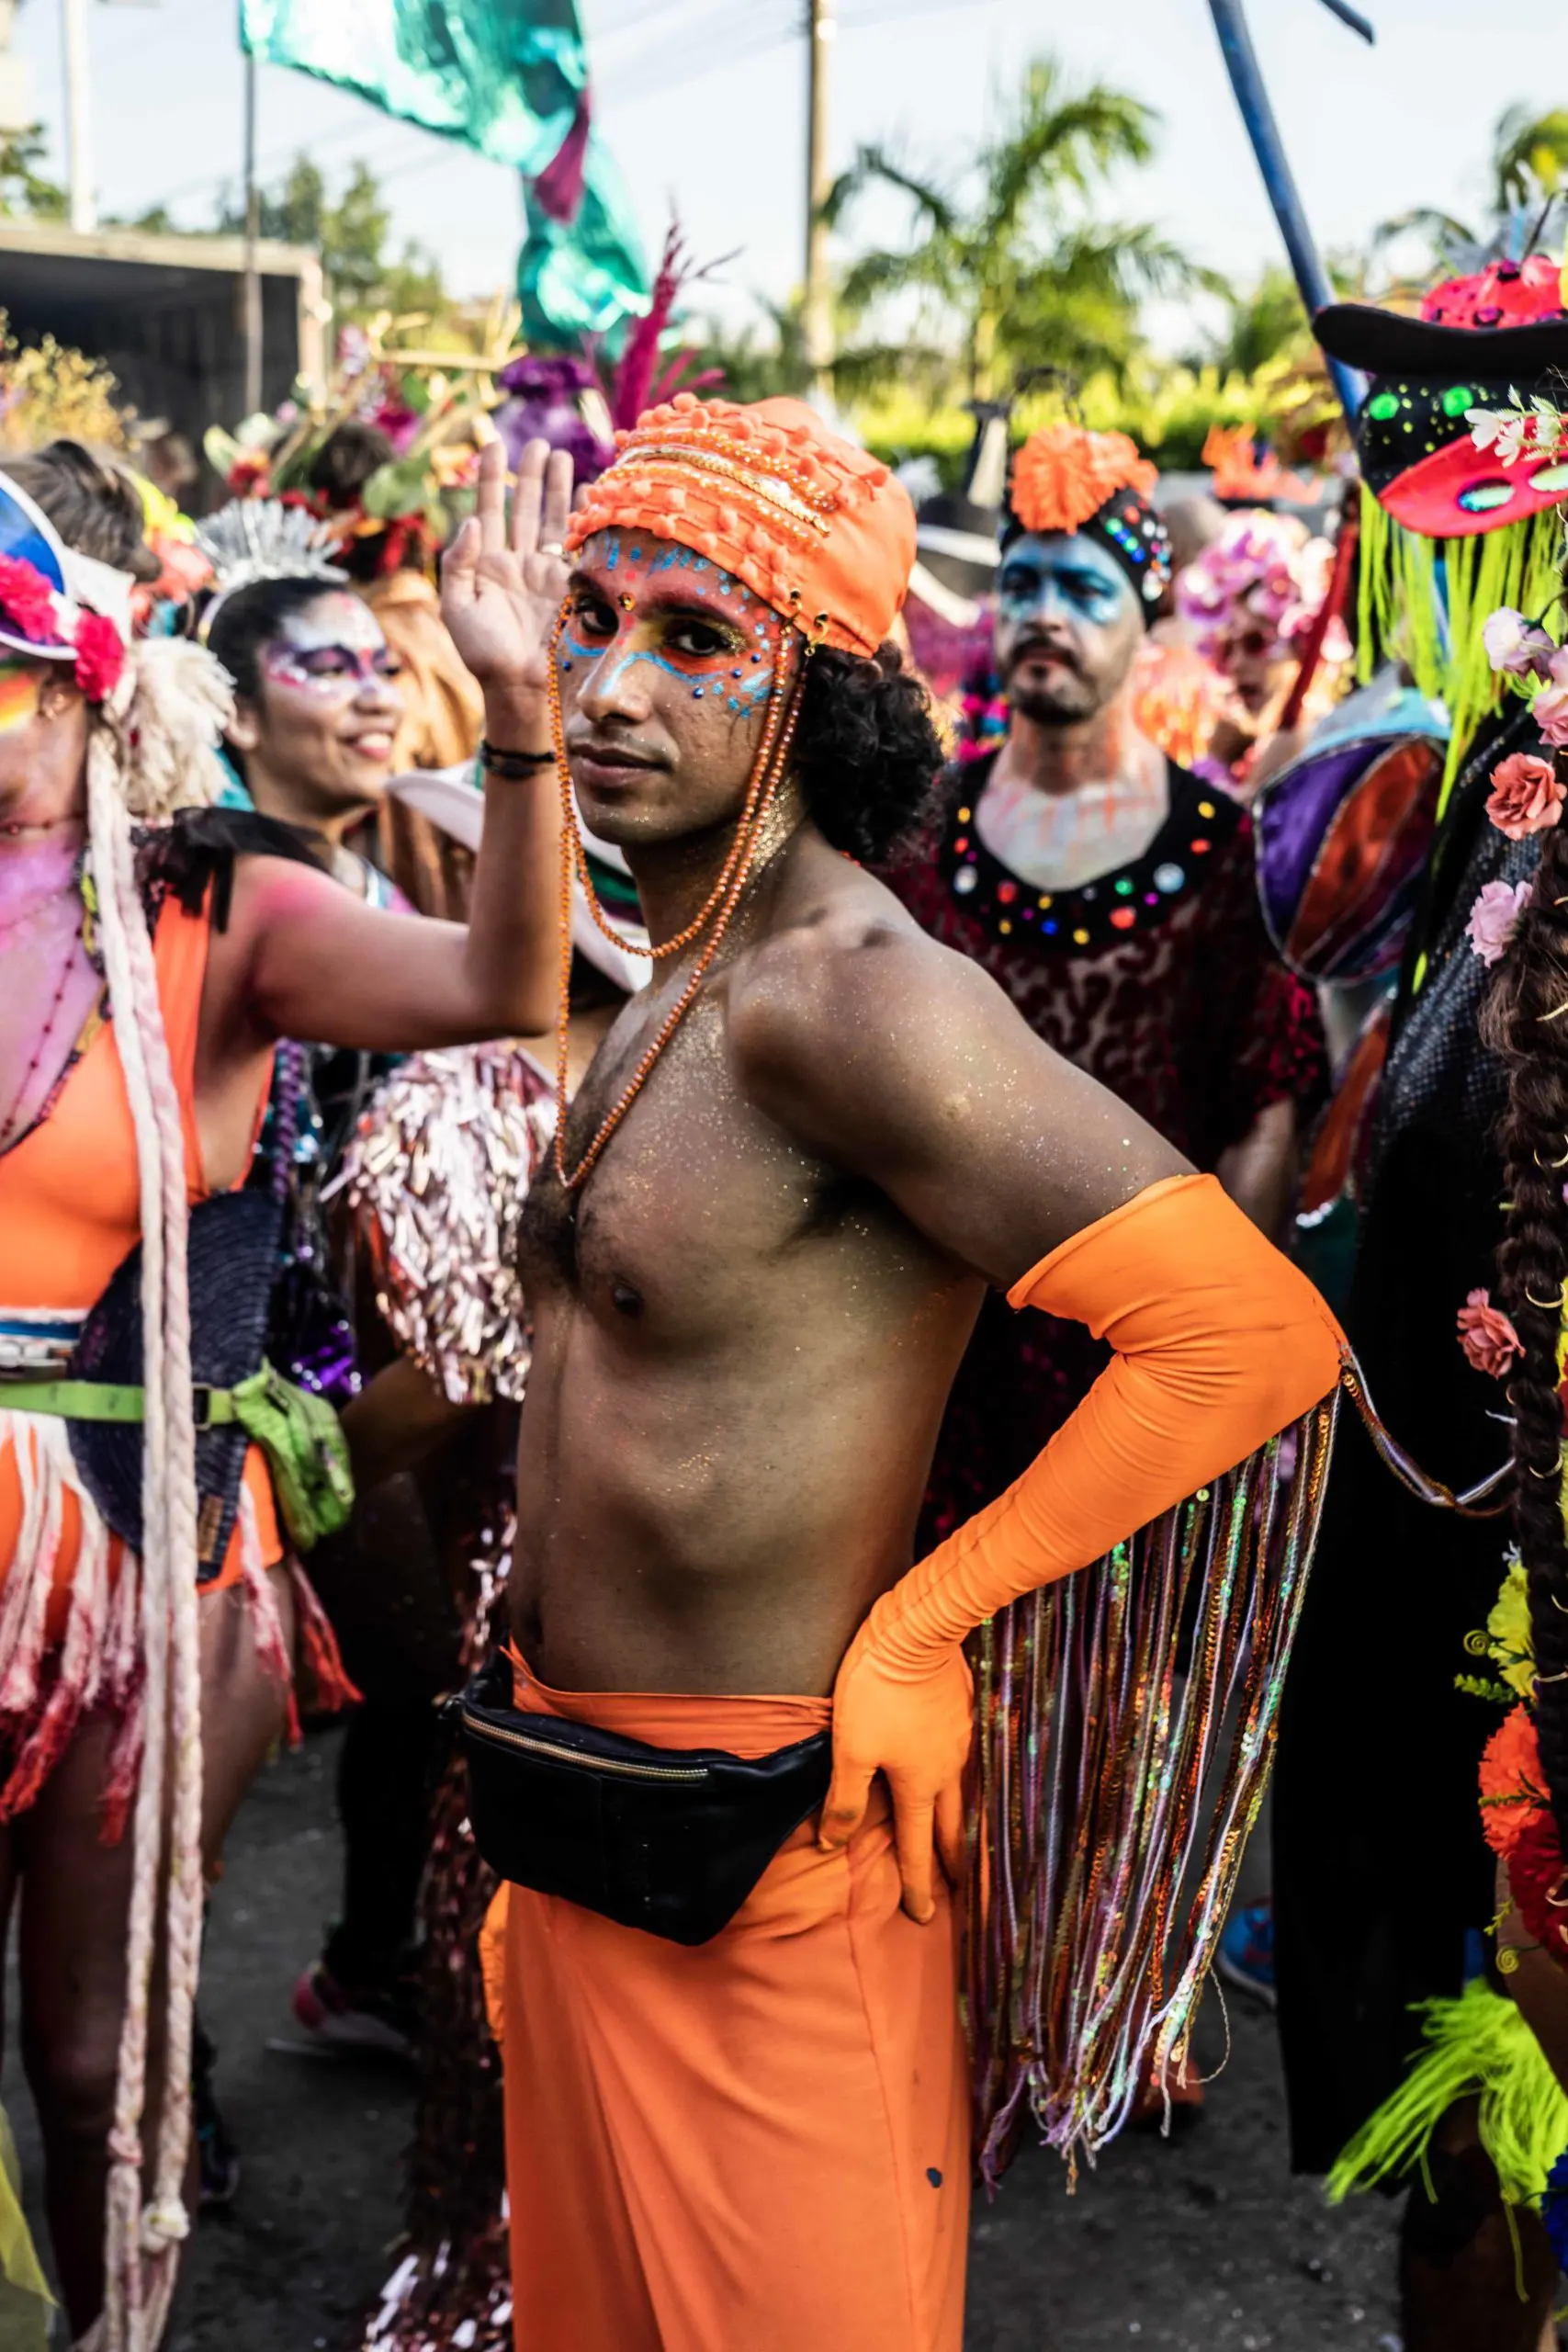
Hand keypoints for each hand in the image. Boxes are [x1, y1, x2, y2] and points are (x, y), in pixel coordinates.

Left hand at [440, 436, 572, 702]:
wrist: (519, 685)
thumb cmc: (482, 653)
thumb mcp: (456, 607)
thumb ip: (459, 563)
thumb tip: (473, 521)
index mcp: (487, 563)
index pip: (490, 508)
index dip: (491, 477)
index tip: (493, 444)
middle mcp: (517, 561)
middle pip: (525, 507)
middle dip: (529, 474)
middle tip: (536, 443)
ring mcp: (546, 572)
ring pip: (553, 519)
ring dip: (556, 488)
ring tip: (559, 456)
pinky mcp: (570, 586)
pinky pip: (578, 545)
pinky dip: (582, 519)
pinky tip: (586, 494)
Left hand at [819, 1610, 972, 1923]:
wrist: (918, 1630)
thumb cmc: (878, 1690)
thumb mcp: (850, 1747)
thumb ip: (844, 1798)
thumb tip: (831, 1843)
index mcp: (920, 1785)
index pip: (918, 1847)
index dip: (918, 1883)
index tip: (925, 1916)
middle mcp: (948, 1770)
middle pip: (952, 1827)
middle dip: (952, 1861)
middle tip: (958, 1888)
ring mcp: (962, 1741)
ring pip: (963, 1794)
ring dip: (960, 1823)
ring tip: (960, 1839)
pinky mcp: (963, 1713)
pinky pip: (964, 1762)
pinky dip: (960, 1784)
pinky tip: (955, 1774)